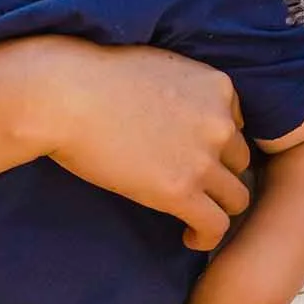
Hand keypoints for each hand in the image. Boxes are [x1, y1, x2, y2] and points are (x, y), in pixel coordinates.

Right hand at [40, 44, 251, 249]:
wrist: (64, 95)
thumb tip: (180, 111)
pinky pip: (216, 225)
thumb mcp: (158, 66)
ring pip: (236, 196)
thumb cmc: (94, 75)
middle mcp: (220, 122)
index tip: (192, 154)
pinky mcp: (181, 190)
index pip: (236, 125)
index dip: (214, 143)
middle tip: (190, 183)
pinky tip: (189, 237)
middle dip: (217, 173)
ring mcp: (203, 158)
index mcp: (217, 87)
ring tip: (193, 214)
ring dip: (216, 206)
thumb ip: (184, 88)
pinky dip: (206, 235)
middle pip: (239, 161)